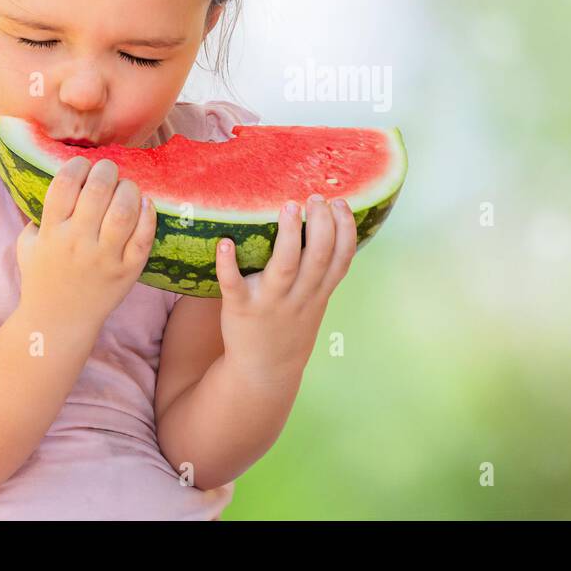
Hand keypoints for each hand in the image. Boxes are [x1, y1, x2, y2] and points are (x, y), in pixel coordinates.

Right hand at [16, 155, 157, 326]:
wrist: (58, 321)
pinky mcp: (127, 271)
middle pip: (98, 191)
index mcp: (52, 232)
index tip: (83, 165)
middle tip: (109, 170)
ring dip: (128, 189)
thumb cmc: (42, 278)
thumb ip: (38, 216)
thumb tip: (58, 184)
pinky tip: (144, 203)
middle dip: (106, 170)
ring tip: (126, 186)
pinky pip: (144, 237)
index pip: (65, 185)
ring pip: (124, 211)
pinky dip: (148, 215)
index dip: (77, 166)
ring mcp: (105, 258)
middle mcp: (78, 243)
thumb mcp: (27, 245)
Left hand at [214, 193, 357, 380]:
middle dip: (321, 224)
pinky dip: (228, 264)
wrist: (264, 372)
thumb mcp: (316, 303)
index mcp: (319, 292)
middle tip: (315, 198)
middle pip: (319, 256)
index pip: (342, 258)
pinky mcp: (240, 309)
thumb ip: (322, 272)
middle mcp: (299, 296)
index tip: (340, 203)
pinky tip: (225, 242)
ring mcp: (270, 302)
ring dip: (289, 235)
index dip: (345, 229)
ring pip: (285, 266)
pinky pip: (234, 285)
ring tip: (289, 206)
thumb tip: (326, 225)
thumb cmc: (290, 327)